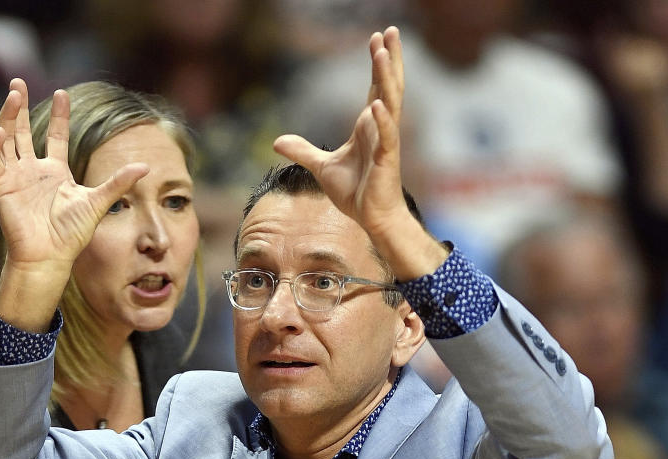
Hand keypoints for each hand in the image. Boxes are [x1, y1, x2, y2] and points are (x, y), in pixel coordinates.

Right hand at [0, 79, 148, 272]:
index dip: (59, 115)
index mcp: (56, 172)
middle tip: (18, 82)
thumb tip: (146, 167)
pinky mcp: (3, 188)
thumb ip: (119, 183)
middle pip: (24, 131)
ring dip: (8, 117)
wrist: (50, 258)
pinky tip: (2, 131)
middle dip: (21, 107)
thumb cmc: (71, 235)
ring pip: (8, 140)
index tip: (62, 92)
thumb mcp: (98, 202)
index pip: (56, 136)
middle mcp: (34, 171)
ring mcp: (17, 178)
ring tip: (14, 95)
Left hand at [273, 28, 405, 240]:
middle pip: (388, 86)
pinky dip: (380, 121)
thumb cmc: (356, 193)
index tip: (376, 37)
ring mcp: (385, 143)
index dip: (377, 63)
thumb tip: (277, 142)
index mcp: (368, 126)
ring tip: (383, 53)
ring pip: (389, 104)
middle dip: (390, 59)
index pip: (375, 87)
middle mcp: (380, 128)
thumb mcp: (322, 168)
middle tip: (391, 29)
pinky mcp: (386, 161)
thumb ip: (303, 151)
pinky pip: (386, 137)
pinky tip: (374, 105)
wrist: (372, 219)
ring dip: (387, 79)